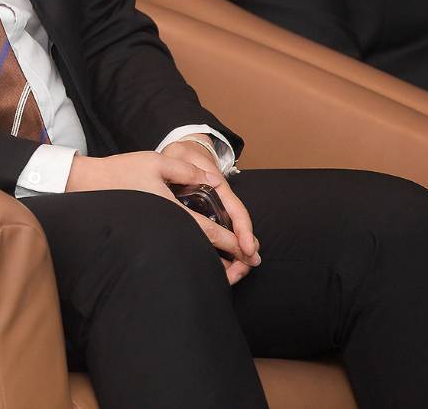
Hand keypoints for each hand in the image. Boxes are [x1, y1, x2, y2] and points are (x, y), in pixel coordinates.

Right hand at [66, 148, 260, 283]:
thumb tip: (213, 180)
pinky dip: (192, 253)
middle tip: (247, 266)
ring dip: (210, 261)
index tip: (250, 251)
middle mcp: (165, 228)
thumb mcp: (157, 162)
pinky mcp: (147, 236)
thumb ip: (187, 170)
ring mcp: (156, 235)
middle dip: (227, 260)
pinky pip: (175, 247)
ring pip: (188, 253)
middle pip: (201, 250)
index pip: (208, 232)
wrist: (87, 184)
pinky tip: (200, 253)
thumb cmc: (121, 171)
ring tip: (230, 266)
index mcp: (171, 211)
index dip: (232, 242)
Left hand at [160, 138, 259, 284]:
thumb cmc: (180, 155)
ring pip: (231, 233)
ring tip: (233, 276)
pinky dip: (222, 251)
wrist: (182, 151)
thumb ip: (188, 168)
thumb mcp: (180, 157)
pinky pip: (218, 234)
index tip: (248, 250)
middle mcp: (221, 198)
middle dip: (243, 250)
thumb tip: (210, 183)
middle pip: (239, 227)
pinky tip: (222, 268)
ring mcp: (216, 207)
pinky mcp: (208, 215)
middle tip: (239, 273)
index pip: (236, 211)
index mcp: (218, 185)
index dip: (243, 231)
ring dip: (234, 255)